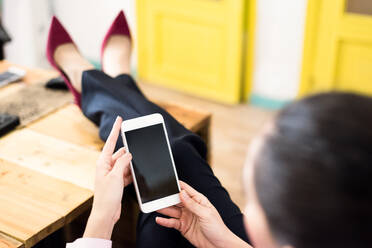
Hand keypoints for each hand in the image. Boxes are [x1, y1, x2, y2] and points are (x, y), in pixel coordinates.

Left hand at [84, 116, 132, 239]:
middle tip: (136, 156)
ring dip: (131, 166)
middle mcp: (106, 166)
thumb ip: (123, 162)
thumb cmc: (107, 196)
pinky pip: (127, 173)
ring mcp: (112, 174)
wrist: (106, 213)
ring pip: (125, 164)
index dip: (116, 130)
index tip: (120, 119)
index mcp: (102, 162)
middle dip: (129, 155)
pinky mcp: (117, 181)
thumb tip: (129, 153)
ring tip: (132, 173)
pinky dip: (132, 174)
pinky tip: (135, 177)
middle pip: (121, 154)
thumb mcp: (116, 176)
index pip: (111, 142)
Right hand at [156, 181, 250, 247]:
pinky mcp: (183, 227)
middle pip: (177, 200)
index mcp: (199, 200)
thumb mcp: (205, 213)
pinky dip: (165, 221)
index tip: (168, 182)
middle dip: (168, 197)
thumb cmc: (217, 228)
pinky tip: (159, 219)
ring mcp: (186, 217)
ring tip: (155, 206)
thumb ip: (192, 204)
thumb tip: (182, 193)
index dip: (178, 185)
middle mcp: (191, 207)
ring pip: (172, 211)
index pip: (186, 190)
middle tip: (158, 196)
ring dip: (164, 209)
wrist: (218, 245)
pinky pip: (172, 222)